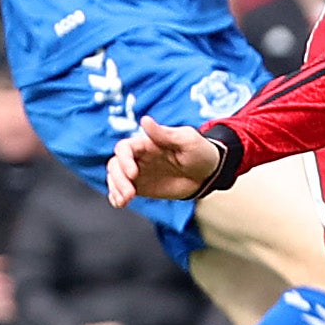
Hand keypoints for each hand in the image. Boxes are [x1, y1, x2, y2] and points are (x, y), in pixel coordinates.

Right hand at [109, 118, 225, 205]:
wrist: (209, 174)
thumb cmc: (200, 152)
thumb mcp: (187, 140)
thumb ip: (164, 133)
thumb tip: (144, 120)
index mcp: (147, 143)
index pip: (124, 148)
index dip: (124, 160)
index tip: (134, 174)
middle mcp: (139, 157)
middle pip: (115, 165)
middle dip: (118, 180)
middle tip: (130, 194)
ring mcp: (139, 173)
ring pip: (115, 178)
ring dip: (116, 189)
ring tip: (125, 201)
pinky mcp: (142, 187)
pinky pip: (122, 191)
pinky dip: (116, 197)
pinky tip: (120, 204)